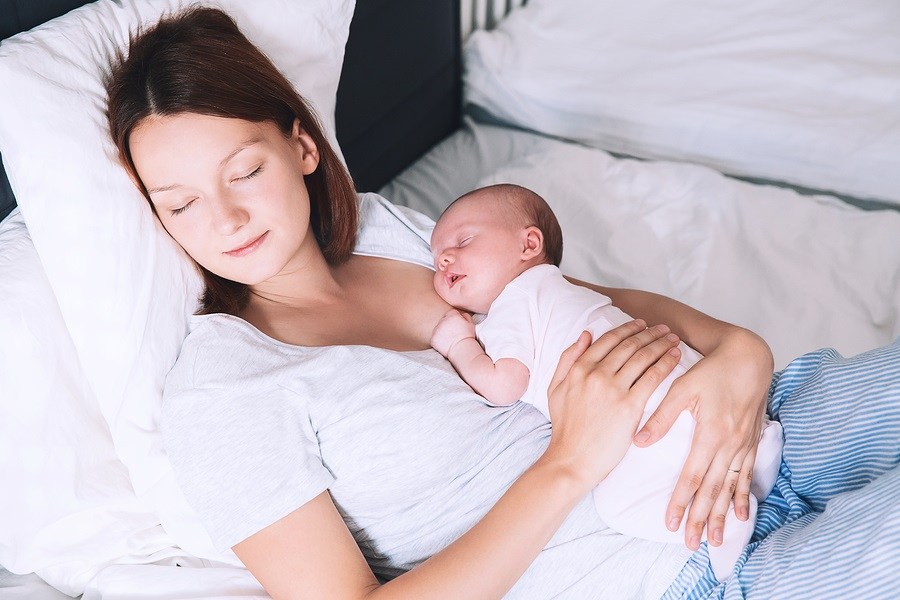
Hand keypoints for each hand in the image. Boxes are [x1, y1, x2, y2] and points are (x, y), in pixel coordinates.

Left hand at [431, 308, 476, 356]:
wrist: (462, 349)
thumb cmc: (468, 337)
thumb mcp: (471, 324)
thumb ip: (466, 316)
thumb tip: (462, 315)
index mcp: (452, 315)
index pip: (450, 313)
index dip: (453, 319)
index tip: (456, 325)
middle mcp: (443, 320)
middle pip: (443, 320)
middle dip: (447, 325)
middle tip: (453, 334)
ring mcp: (437, 329)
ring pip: (437, 329)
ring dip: (441, 333)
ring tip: (449, 340)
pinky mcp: (433, 338)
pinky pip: (434, 338)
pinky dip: (438, 342)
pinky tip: (445, 345)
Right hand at [544, 320, 681, 491]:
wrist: (572, 460)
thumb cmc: (565, 428)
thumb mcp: (555, 388)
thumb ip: (567, 359)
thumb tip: (585, 334)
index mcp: (579, 369)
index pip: (609, 340)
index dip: (628, 328)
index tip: (642, 324)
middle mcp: (596, 374)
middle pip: (629, 345)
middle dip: (649, 332)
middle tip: (664, 328)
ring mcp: (613, 389)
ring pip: (643, 357)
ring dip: (661, 343)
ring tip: (673, 338)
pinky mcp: (629, 406)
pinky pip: (653, 377)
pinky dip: (666, 363)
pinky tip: (675, 356)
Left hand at [633, 329, 771, 549]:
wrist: (749, 359)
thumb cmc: (712, 371)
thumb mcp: (683, 388)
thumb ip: (661, 416)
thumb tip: (639, 441)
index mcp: (711, 433)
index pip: (692, 476)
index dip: (681, 501)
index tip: (670, 523)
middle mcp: (729, 445)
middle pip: (712, 490)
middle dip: (701, 519)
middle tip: (690, 544)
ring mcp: (743, 446)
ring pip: (730, 488)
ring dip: (722, 515)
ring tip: (716, 540)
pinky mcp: (751, 442)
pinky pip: (747, 476)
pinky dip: (743, 497)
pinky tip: (743, 516)